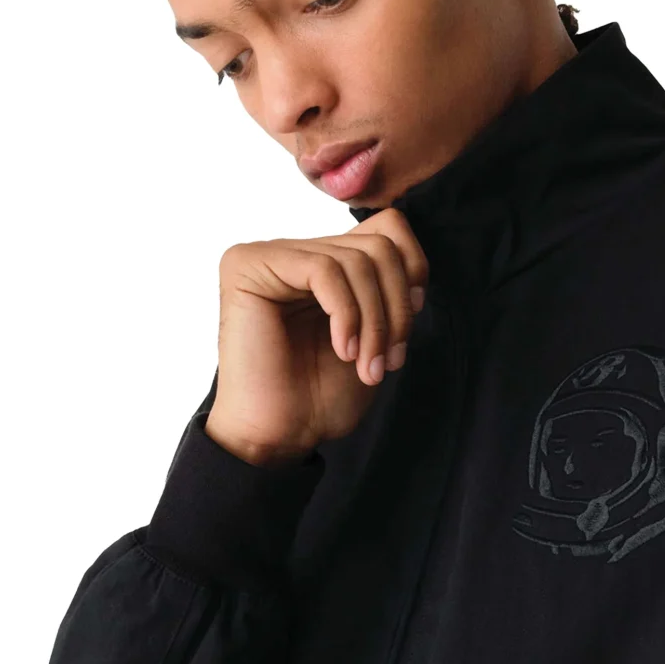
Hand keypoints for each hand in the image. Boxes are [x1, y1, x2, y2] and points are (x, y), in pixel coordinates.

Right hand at [202, 208, 431, 463]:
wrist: (281, 435)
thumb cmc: (322, 395)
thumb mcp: (377, 335)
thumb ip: (392, 290)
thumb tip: (415, 262)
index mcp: (326, 261)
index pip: (388, 228)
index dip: (412, 272)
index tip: (406, 328)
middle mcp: (296, 251)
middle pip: (378, 245)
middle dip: (396, 309)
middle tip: (388, 361)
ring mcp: (270, 255)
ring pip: (356, 260)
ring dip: (375, 321)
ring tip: (367, 366)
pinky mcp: (249, 266)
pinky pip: (325, 271)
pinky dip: (347, 315)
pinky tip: (343, 351)